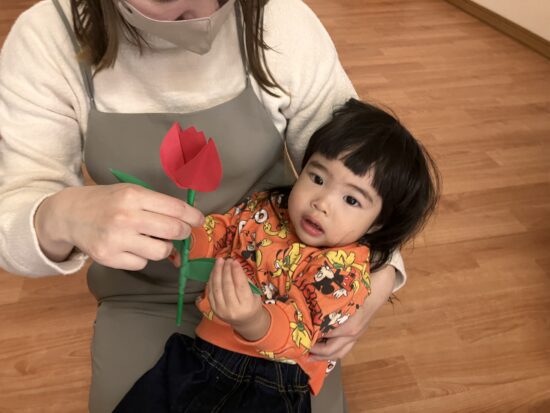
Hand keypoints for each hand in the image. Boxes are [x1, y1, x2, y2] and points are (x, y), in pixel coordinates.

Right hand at [34, 184, 203, 269]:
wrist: (69, 214)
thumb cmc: (107, 201)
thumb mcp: (131, 192)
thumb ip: (158, 204)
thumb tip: (189, 220)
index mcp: (133, 196)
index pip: (175, 209)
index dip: (193, 216)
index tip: (198, 220)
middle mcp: (125, 217)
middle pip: (173, 231)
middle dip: (183, 233)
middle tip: (179, 232)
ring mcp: (116, 239)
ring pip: (161, 251)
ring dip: (163, 247)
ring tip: (151, 239)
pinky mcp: (109, 258)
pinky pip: (142, 263)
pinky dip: (142, 257)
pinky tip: (131, 246)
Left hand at [208, 258, 268, 340]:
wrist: (245, 321)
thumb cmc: (252, 305)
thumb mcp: (255, 294)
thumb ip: (246, 281)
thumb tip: (234, 265)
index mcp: (247, 305)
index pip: (240, 285)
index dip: (236, 271)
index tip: (234, 261)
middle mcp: (233, 309)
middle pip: (227, 285)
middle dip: (226, 269)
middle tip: (227, 259)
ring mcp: (221, 310)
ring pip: (216, 287)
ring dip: (217, 272)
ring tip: (219, 262)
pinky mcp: (213, 309)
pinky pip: (210, 291)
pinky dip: (211, 279)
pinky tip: (214, 271)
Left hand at [310, 265, 395, 359]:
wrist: (375, 293)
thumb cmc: (356, 293)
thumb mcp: (339, 300)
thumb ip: (325, 310)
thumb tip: (309, 316)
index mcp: (347, 327)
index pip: (325, 337)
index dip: (312, 338)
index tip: (301, 337)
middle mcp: (351, 335)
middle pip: (331, 351)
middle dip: (316, 353)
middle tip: (304, 352)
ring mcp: (356, 337)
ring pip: (339, 353)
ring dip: (324, 356)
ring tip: (312, 356)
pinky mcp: (357, 336)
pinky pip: (344, 349)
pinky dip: (333, 352)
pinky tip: (324, 349)